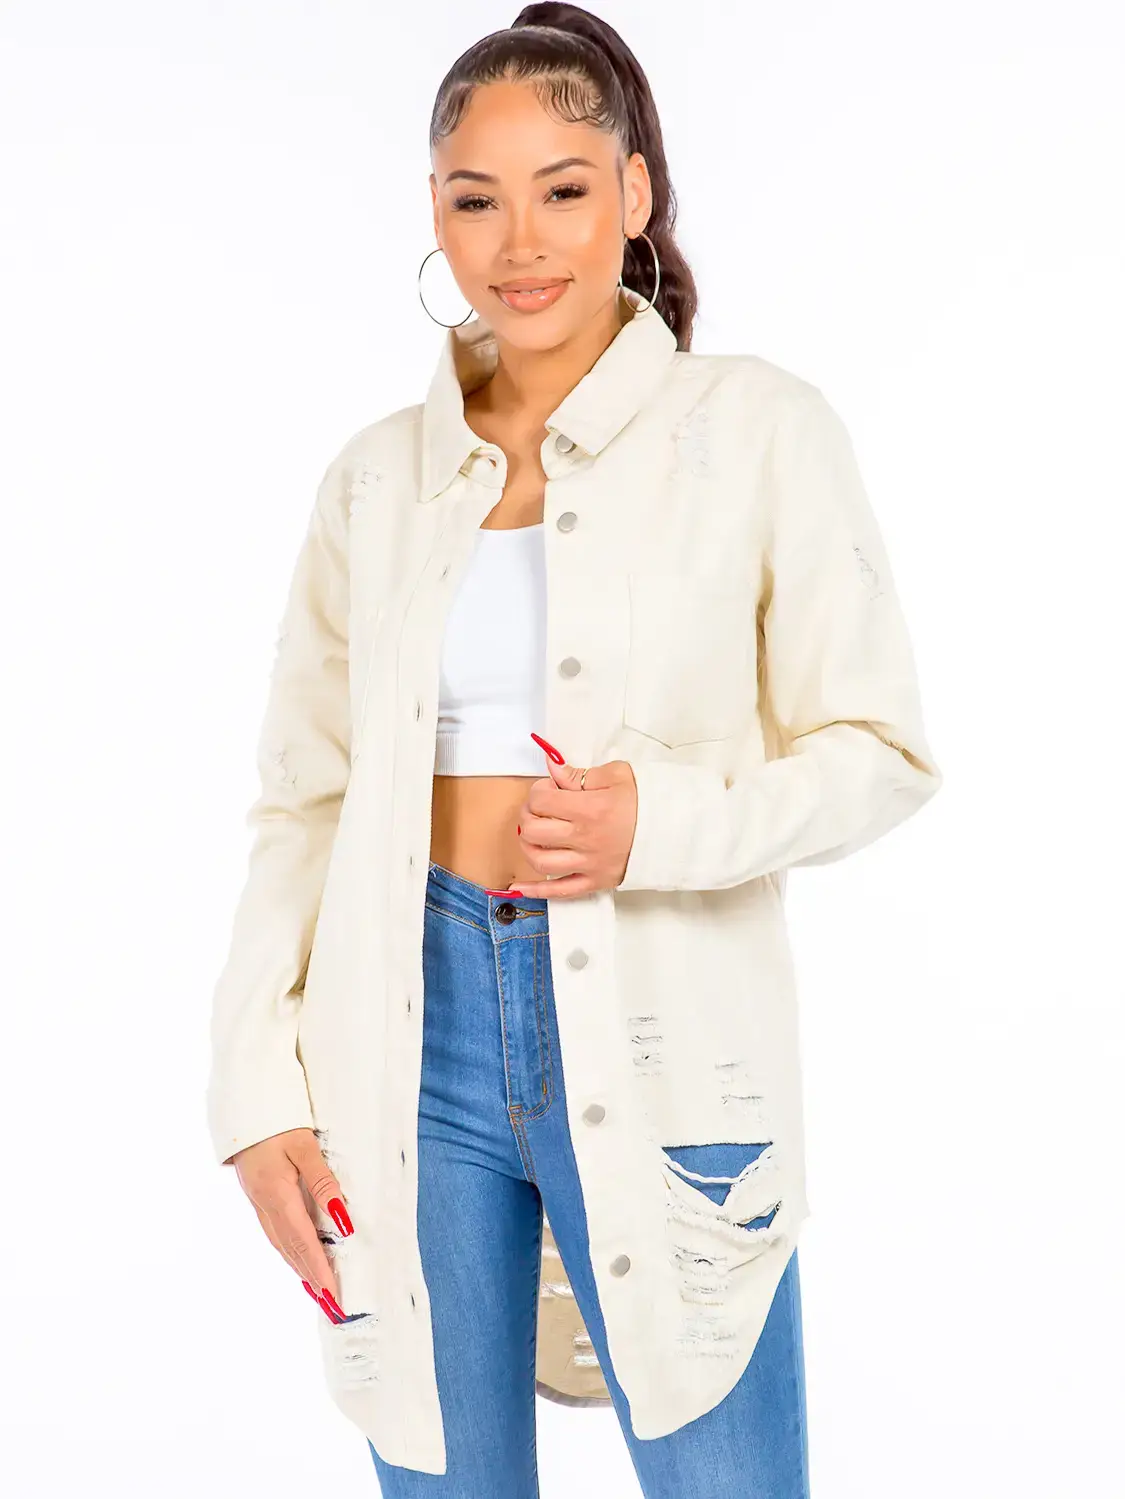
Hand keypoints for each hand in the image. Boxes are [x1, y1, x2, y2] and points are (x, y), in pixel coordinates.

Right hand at [232, 1127, 352, 1322]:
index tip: (334, 1296)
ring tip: (318, 1291)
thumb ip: (323, 1182)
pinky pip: (276, 1232)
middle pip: (292, 1250)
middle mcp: (265, 1205)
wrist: (242, 1105)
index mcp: (277, 1196)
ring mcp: (258, 1202)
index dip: (319, 1271)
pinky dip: (291, 1250)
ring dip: (301, 1269)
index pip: (304, 1243)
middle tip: (331, 1305)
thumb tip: (342, 1219)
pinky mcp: (258, 1195)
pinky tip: (298, 1256)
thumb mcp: (304, 1146)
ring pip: (282, 1244)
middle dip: (312, 1279)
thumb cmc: (277, 1120)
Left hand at [508, 739, 637, 897]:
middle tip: (537, 810)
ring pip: (540, 861)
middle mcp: (586, 839)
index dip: (537, 792)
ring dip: (528, 847)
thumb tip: (552, 770)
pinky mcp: (595, 882)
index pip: (541, 801)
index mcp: (590, 810)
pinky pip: (559, 892)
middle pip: (533, 831)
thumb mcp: (617, 776)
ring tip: (533, 836)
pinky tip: (519, 887)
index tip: (548, 790)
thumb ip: (580, 775)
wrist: (676, 829)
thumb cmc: (647, 801)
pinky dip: (535, 891)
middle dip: (527, 816)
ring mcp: (589, 864)